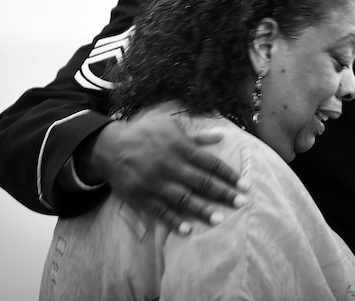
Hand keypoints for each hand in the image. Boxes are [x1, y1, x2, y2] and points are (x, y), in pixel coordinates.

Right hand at [78, 113, 247, 231]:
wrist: (110, 146)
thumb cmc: (145, 133)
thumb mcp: (170, 126)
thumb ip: (196, 134)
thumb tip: (221, 135)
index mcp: (180, 148)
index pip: (210, 163)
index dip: (228, 174)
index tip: (244, 185)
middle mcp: (171, 166)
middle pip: (201, 182)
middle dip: (223, 193)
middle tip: (241, 203)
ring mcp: (156, 183)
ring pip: (183, 198)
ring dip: (202, 209)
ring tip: (219, 219)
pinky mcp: (143, 196)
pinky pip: (161, 210)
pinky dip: (174, 220)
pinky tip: (187, 229)